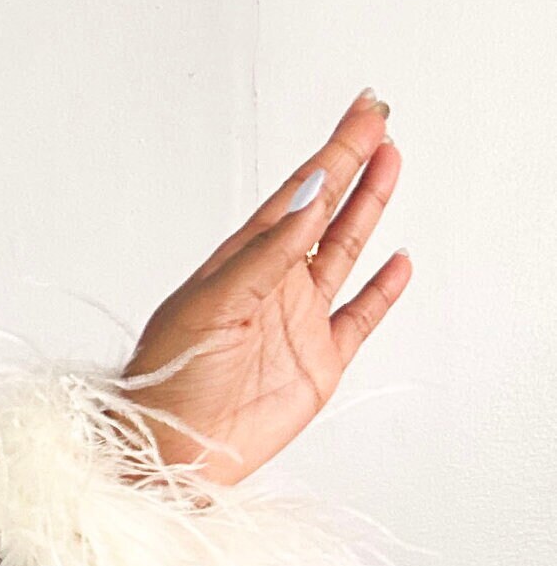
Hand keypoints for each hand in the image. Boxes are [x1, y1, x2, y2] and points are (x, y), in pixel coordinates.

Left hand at [120, 90, 411, 485]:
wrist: (172, 450)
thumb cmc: (166, 380)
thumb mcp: (209, 308)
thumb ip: (264, 257)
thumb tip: (307, 201)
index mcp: (239, 263)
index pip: (294, 196)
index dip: (330, 154)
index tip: (359, 115)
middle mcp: (272, 284)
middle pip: (324, 211)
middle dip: (351, 163)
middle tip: (378, 117)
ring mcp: (298, 321)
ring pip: (345, 251)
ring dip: (368, 207)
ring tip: (391, 162)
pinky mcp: (318, 362)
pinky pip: (359, 316)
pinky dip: (382, 290)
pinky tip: (398, 260)